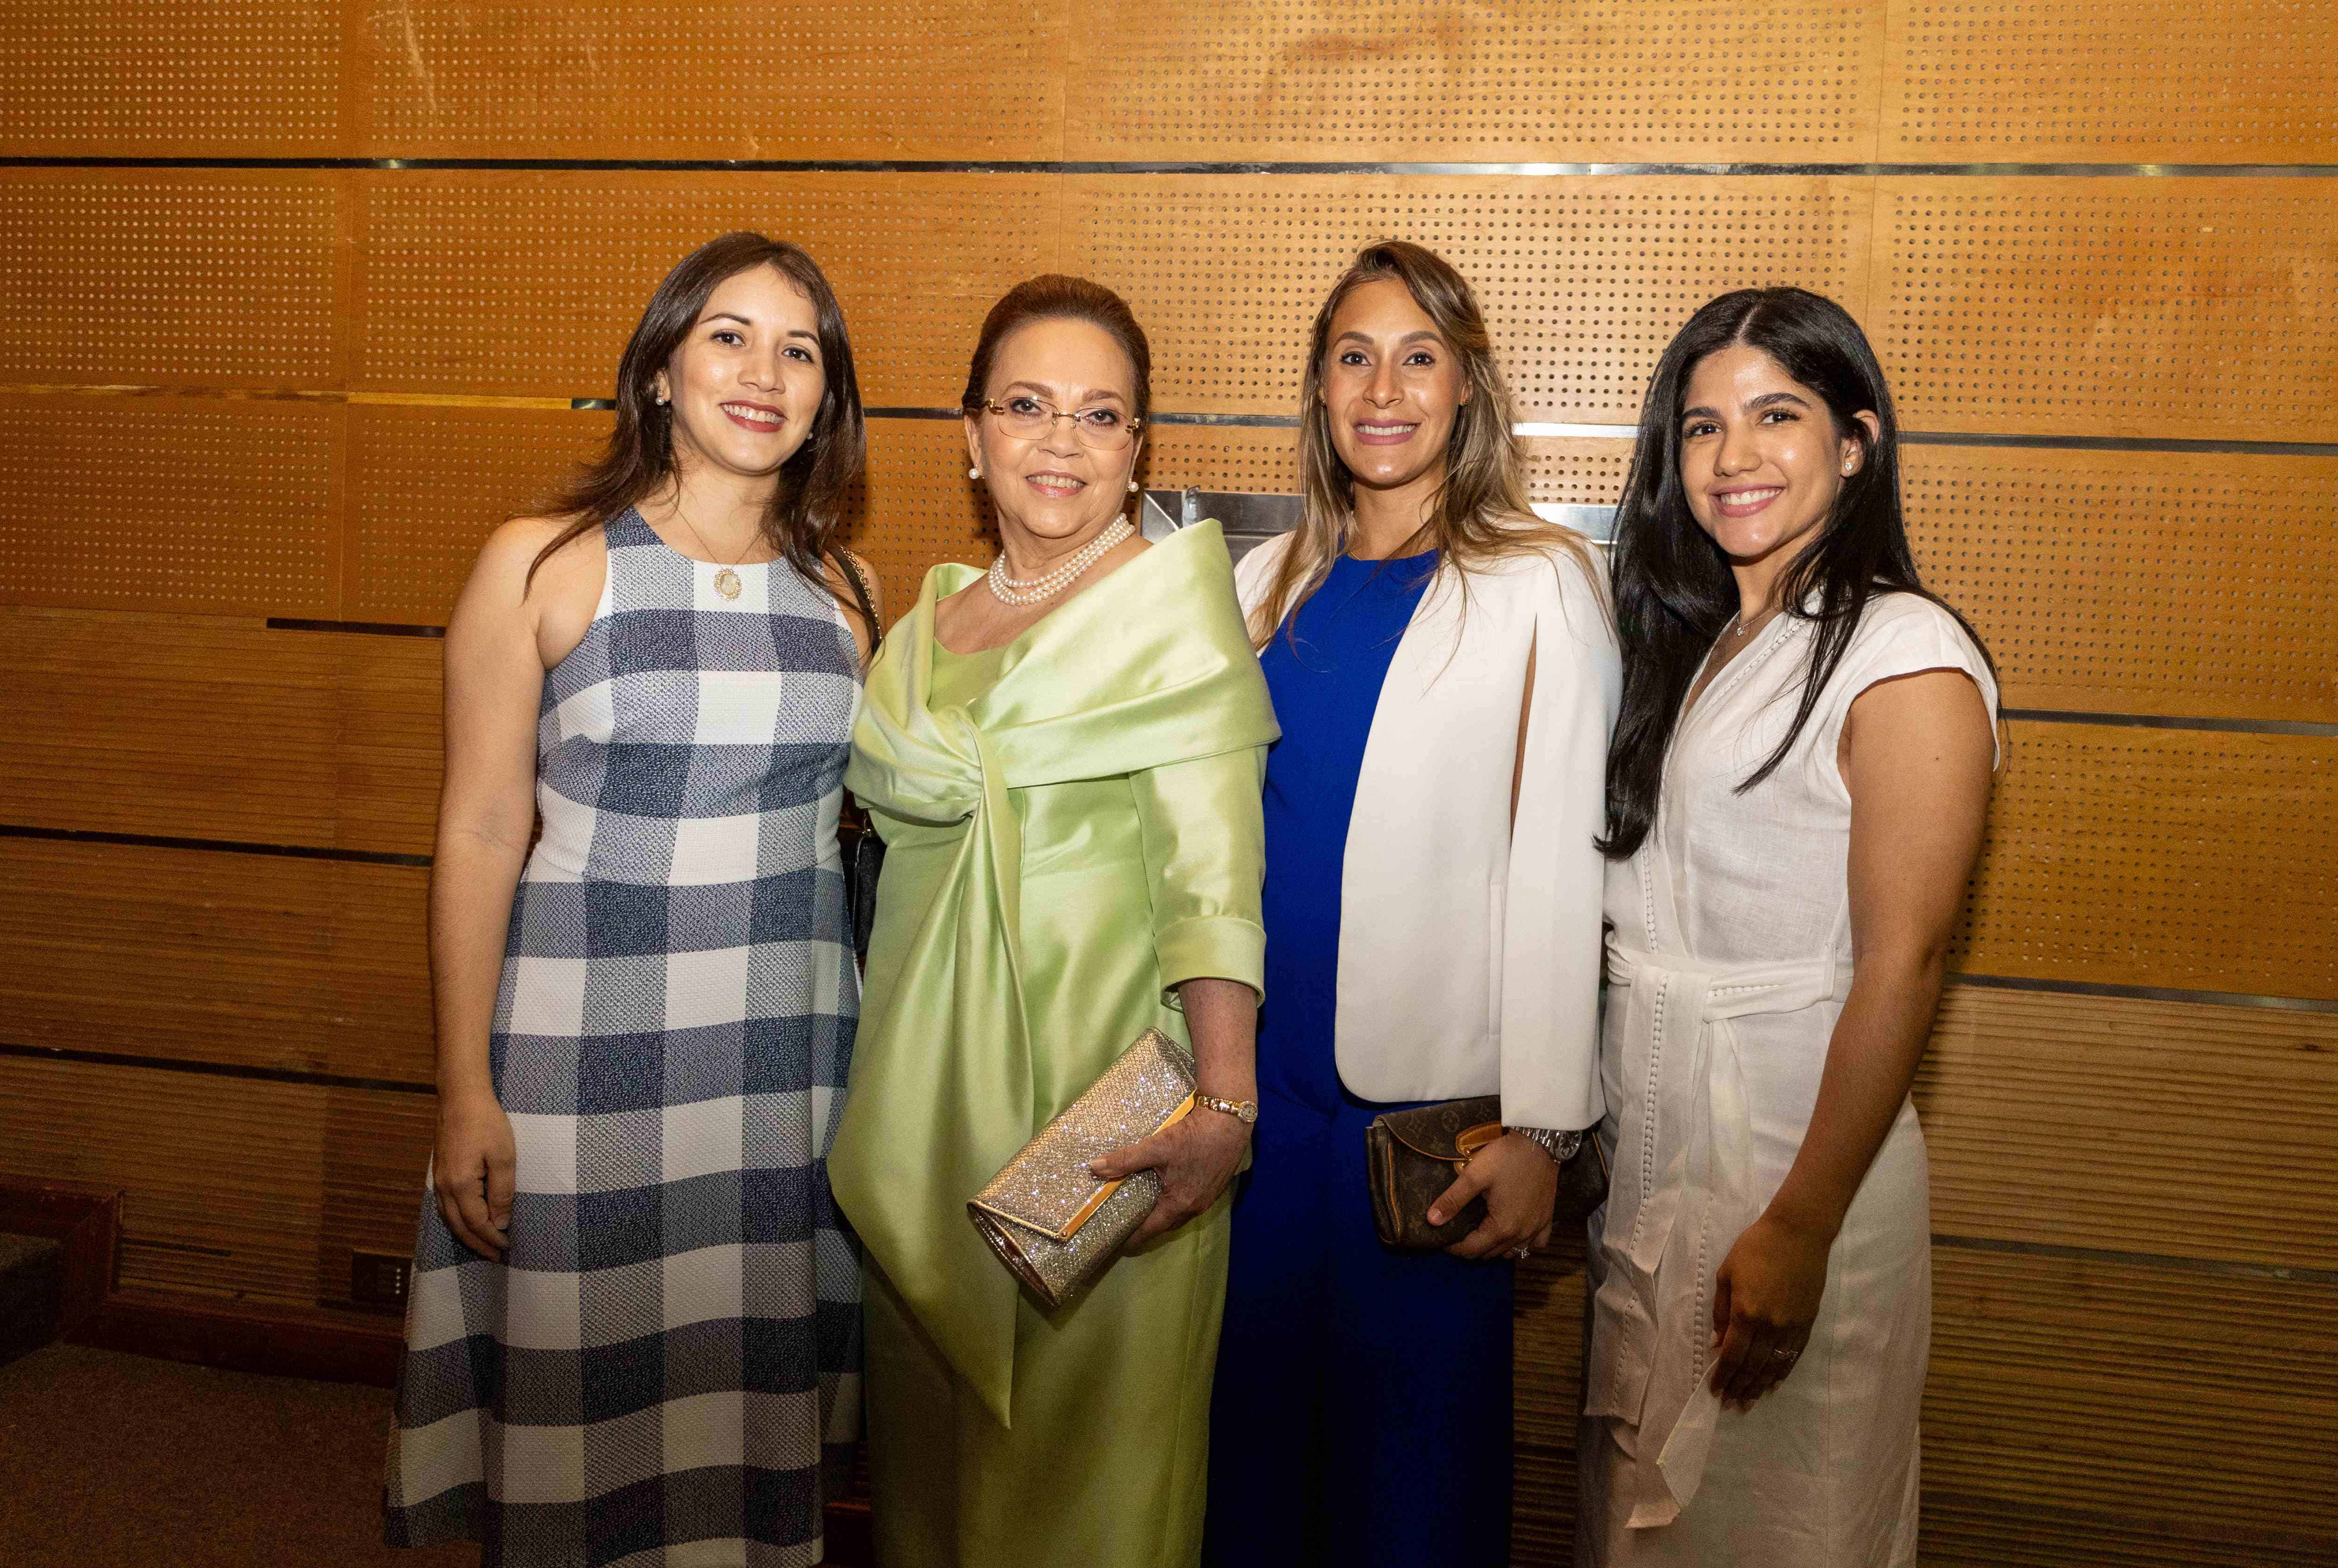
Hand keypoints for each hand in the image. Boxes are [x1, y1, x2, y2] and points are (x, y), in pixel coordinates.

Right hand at [433, 1091, 515, 1259]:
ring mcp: (438, 1180)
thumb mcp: (503, 1156)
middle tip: (495, 1256)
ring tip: (482, 1245)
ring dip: (465, 1235)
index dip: (492, 1237)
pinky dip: (455, 1221)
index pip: (476, 1223)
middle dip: (478, 1244)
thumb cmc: (486, 1123)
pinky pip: (443, 1206)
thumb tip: (500, 1222)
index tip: (507, 1246)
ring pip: (448, 1218)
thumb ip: (502, 1192)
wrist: (461, 1097)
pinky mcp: (439, 1172)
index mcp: (461, 1185)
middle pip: (459, 1226)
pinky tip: (464, 1223)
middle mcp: (444, 1187)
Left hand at [1088, 1108, 1252, 1245]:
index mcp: (1179, 1203)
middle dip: (1147, 1228)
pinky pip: (1192, 1203)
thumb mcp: (1156, 1146)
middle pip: (1166, 1225)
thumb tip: (1094, 1168)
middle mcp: (1195, 1207)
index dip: (1133, 1238)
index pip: (1151, 1230)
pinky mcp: (1215, 1186)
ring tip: (1145, 1208)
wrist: (1231, 1120)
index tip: (1118, 1244)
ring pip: (1180, 1214)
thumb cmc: (1194, 1135)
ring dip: (1163, 1214)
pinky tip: (1169, 1189)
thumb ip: (1125, 1159)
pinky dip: (1177, 1202)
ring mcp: (1208, 1198)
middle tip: (1127, 1224)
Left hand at [1428, 1133, 1558, 1260]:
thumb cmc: (1506, 1158)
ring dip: (1495, 1247)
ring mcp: (1537, 1228)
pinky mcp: (1547, 1219)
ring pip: (1512, 1252)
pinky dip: (1522, 1243)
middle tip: (1458, 1232)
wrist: (1541, 1142)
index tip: (1442, 1237)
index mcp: (1502, 1227)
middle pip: (1490, 1254)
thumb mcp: (1474, 1176)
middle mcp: (1521, 1234)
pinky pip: (1536, 1244)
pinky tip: (1513, 1232)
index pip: (1471, 1249)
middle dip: (1471, 1247)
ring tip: (1481, 1231)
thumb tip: (1432, 1220)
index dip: (1453, 1247)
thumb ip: (1453, 1199)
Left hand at [1708, 1211, 1831, 1409]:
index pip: (1733, 1355)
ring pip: (1774, 1366)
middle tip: (1731, 1404)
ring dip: (1760, 1386)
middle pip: (1753, 1366)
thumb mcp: (1726, 1274)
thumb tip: (1718, 1344)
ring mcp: (1791, 1326)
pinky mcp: (1807, 1323)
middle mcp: (1769, 1325)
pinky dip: (1781, 1372)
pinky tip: (1773, 1383)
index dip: (1724, 1376)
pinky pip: (1792, 1355)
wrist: (1798, 1233)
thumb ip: (1721, 1311)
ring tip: (1749, 1401)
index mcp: (1746, 1313)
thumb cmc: (1755, 1248)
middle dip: (1740, 1387)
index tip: (1715, 1391)